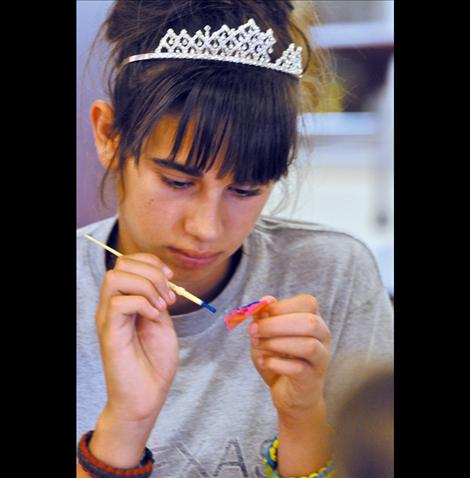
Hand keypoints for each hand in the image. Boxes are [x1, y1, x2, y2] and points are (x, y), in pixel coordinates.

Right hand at [95, 253, 178, 423]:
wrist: (147, 395)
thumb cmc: (154, 361)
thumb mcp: (162, 321)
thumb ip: (158, 298)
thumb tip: (161, 279)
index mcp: (124, 300)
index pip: (128, 263)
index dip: (151, 263)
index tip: (172, 279)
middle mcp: (111, 306)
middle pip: (121, 265)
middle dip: (151, 272)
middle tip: (169, 296)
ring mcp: (108, 318)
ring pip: (115, 278)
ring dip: (146, 286)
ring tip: (161, 307)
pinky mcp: (109, 333)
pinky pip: (119, 302)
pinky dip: (143, 303)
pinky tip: (154, 316)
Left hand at [249, 294, 330, 418]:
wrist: (289, 394)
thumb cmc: (279, 358)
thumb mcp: (266, 334)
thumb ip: (266, 317)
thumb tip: (266, 300)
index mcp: (313, 319)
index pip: (308, 303)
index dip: (282, 306)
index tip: (261, 314)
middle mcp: (323, 337)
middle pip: (309, 322)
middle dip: (276, 325)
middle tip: (253, 331)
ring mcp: (321, 359)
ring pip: (308, 345)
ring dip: (277, 343)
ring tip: (258, 346)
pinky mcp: (312, 379)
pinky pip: (298, 368)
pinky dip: (276, 363)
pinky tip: (264, 362)